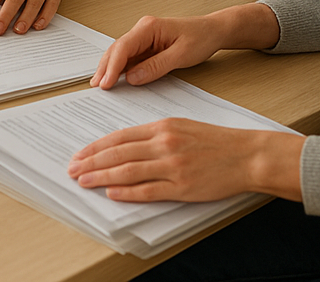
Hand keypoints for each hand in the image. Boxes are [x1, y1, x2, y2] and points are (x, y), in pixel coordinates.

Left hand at [68, 119, 303, 202]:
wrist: (246, 154)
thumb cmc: (214, 141)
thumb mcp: (181, 126)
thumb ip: (154, 135)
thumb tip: (126, 145)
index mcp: (162, 127)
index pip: (120, 136)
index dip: (96, 146)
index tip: (81, 153)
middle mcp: (164, 144)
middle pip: (118, 153)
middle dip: (92, 161)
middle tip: (73, 168)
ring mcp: (173, 166)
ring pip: (128, 171)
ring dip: (102, 176)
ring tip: (84, 180)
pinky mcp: (183, 186)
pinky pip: (149, 190)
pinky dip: (127, 192)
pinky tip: (112, 192)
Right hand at [91, 4, 281, 88]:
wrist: (212, 31)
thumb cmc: (200, 38)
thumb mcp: (181, 55)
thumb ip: (156, 66)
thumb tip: (132, 77)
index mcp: (148, 27)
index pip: (123, 47)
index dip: (113, 66)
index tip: (106, 82)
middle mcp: (142, 30)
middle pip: (117, 49)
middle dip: (105, 67)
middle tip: (97, 86)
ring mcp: (143, 37)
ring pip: (120, 53)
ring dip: (110, 68)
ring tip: (101, 84)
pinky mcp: (146, 46)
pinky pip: (130, 57)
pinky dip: (120, 69)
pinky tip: (115, 79)